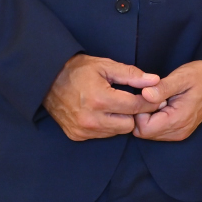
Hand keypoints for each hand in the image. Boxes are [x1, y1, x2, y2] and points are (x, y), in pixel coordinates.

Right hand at [43, 55, 161, 140]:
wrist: (47, 80)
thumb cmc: (78, 70)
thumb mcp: (105, 66)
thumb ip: (132, 75)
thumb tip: (154, 80)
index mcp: (100, 99)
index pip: (135, 107)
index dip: (148, 102)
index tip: (153, 97)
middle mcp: (91, 119)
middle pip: (129, 125)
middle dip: (133, 113)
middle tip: (129, 100)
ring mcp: (83, 130)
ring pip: (117, 132)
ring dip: (120, 120)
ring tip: (113, 105)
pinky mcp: (77, 135)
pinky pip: (103, 135)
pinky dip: (106, 126)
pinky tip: (101, 112)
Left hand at [132, 60, 201, 141]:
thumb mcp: (182, 77)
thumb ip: (162, 88)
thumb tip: (144, 94)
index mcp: (178, 120)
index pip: (143, 128)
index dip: (140, 111)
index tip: (149, 95)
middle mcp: (178, 132)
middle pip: (144, 132)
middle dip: (143, 114)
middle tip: (155, 96)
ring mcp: (179, 133)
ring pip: (149, 132)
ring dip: (149, 116)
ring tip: (161, 98)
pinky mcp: (179, 130)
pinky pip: (157, 130)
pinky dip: (155, 118)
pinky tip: (164, 104)